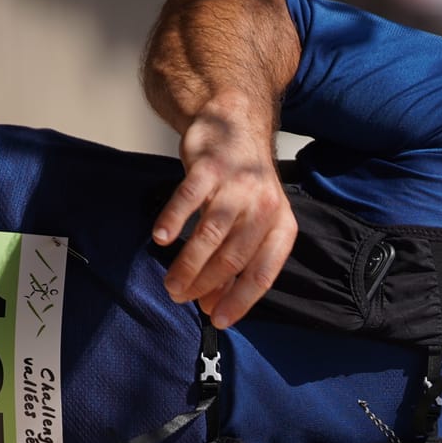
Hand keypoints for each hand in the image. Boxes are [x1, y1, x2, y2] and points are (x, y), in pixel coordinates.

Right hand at [153, 97, 297, 329]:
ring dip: (188, 263)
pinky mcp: (210, 167)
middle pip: (234, 257)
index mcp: (281, 225)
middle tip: (182, 298)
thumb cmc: (243, 184)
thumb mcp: (254, 221)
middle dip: (206, 284)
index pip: (263, 272)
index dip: (241, 299)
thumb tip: (215, 304)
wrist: (236, 122)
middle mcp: (264, 206)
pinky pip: (189, 199)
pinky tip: (160, 239)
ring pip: (212, 234)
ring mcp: (237, 185)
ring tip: (171, 283)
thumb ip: (239, 261)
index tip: (218, 320)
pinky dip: (173, 220)